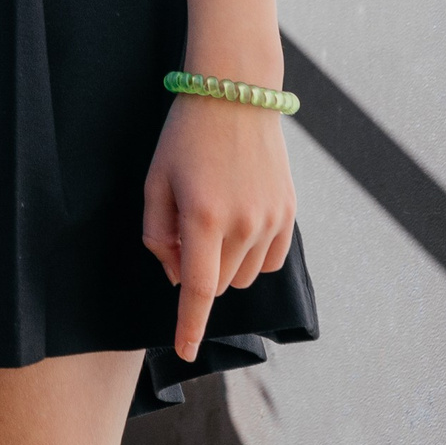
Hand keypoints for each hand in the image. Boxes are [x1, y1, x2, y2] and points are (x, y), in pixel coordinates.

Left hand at [142, 94, 296, 361]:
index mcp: (203, 216)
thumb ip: (158, 232)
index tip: (185, 351)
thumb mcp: (156, 179)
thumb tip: (176, 274)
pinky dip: (251, 255)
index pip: (198, 290)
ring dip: (225, 263)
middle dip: (197, 270)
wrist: (236, 92)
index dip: (189, 325)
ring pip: (244, 276)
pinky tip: (239, 222)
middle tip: (184, 228)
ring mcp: (271, 220)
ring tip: (213, 214)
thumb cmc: (186, 135)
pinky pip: (270, 260)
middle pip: (218, 282)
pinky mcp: (289, 214)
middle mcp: (243, 224)